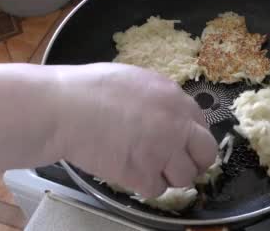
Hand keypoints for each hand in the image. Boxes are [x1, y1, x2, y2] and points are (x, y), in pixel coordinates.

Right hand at [56, 63, 216, 197]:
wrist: (64, 108)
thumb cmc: (89, 89)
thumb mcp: (136, 80)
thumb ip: (160, 99)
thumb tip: (168, 113)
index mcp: (175, 99)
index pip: (203, 127)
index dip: (191, 138)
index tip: (182, 144)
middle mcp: (176, 125)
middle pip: (205, 154)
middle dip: (193, 161)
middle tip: (176, 164)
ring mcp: (162, 152)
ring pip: (185, 177)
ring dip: (169, 176)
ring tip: (148, 168)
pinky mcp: (142, 174)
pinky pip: (156, 190)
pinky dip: (145, 186)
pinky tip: (130, 172)